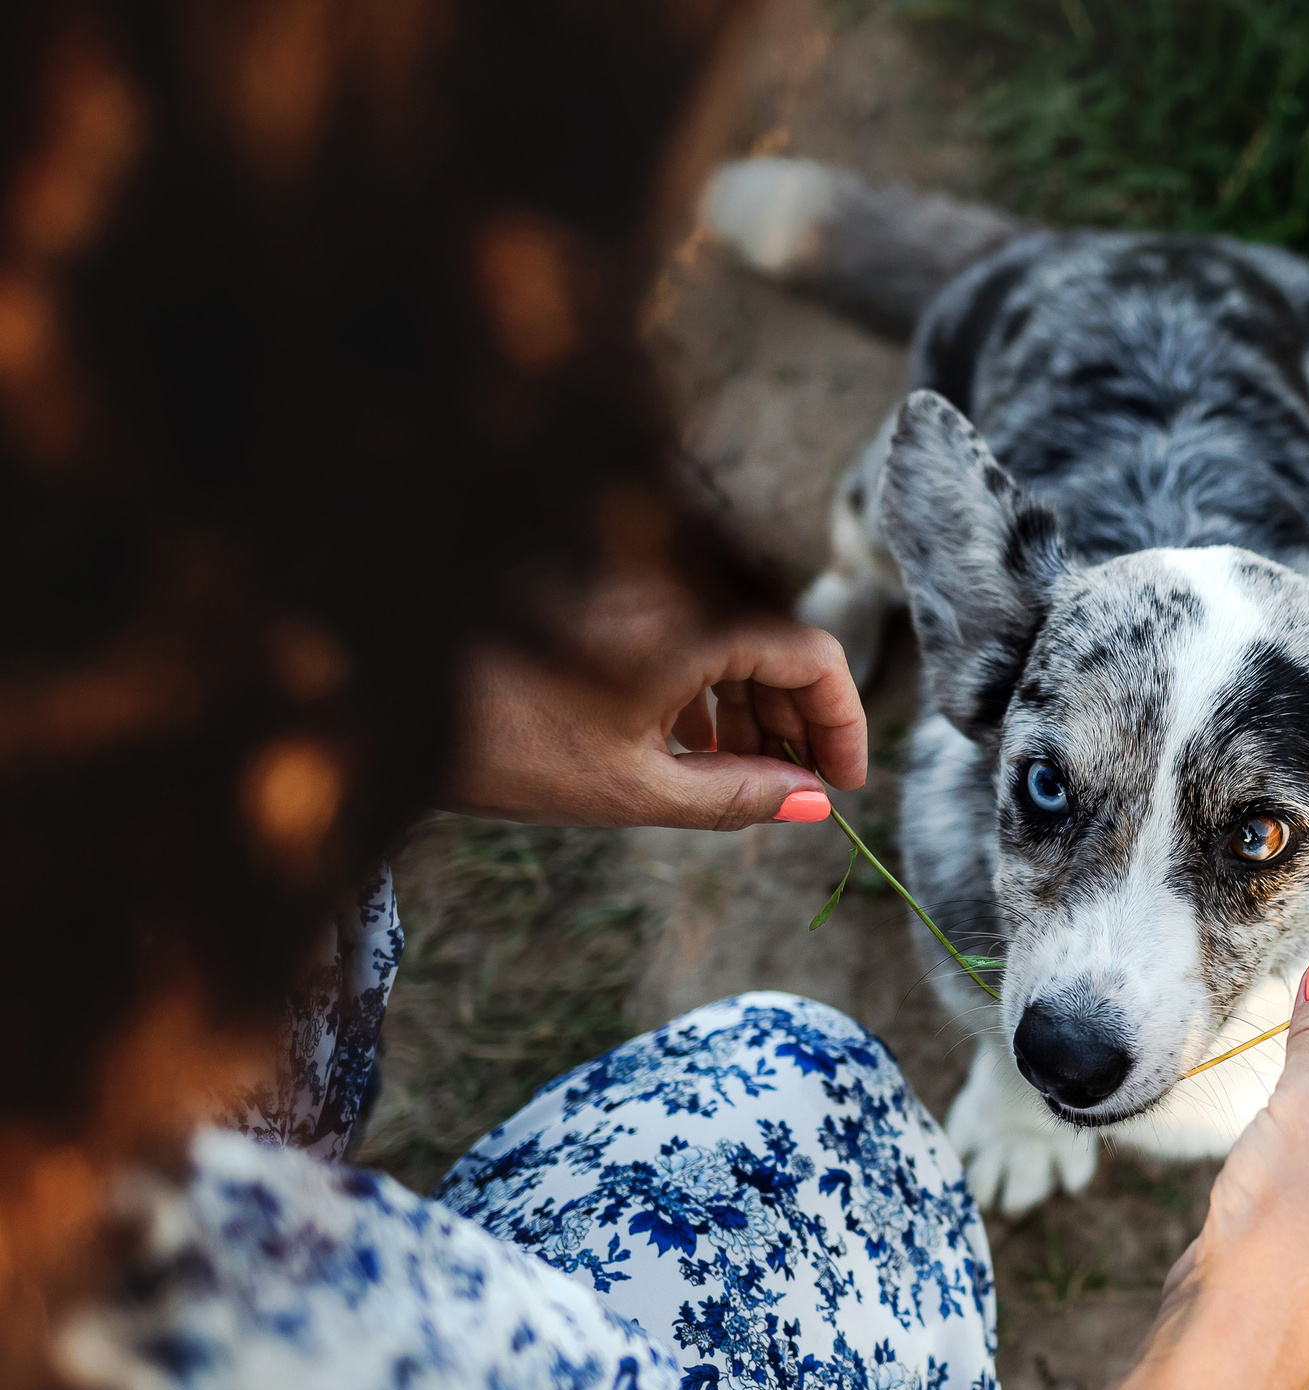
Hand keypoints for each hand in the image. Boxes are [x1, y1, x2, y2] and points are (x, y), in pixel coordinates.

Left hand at [442, 564, 865, 829]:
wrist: (384, 692)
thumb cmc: (503, 742)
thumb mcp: (633, 788)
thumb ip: (737, 796)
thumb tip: (813, 806)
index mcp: (697, 619)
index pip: (815, 657)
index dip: (842, 726)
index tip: (844, 787)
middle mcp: (677, 583)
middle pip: (780, 644)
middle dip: (801, 722)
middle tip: (802, 793)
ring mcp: (643, 583)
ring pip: (737, 638)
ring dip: (756, 707)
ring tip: (750, 778)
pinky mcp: (612, 592)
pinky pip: (690, 628)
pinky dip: (709, 684)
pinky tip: (693, 743)